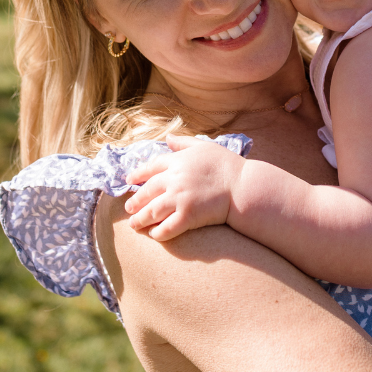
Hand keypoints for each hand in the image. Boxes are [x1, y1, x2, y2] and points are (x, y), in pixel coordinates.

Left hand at [124, 135, 241, 240]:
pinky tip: (153, 235)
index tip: (129, 181)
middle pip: (147, 191)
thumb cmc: (227, 165)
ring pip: (152, 211)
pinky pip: (166, 228)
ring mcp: (179, 198)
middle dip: (135, 201)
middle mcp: (174, 179)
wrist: (243, 186)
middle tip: (128, 208)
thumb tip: (168, 137)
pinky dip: (157, 233)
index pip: (150, 167)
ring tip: (134, 224)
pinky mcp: (187, 216)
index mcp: (177, 161)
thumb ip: (183, 142)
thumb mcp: (204, 146)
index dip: (137, 174)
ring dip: (140, 219)